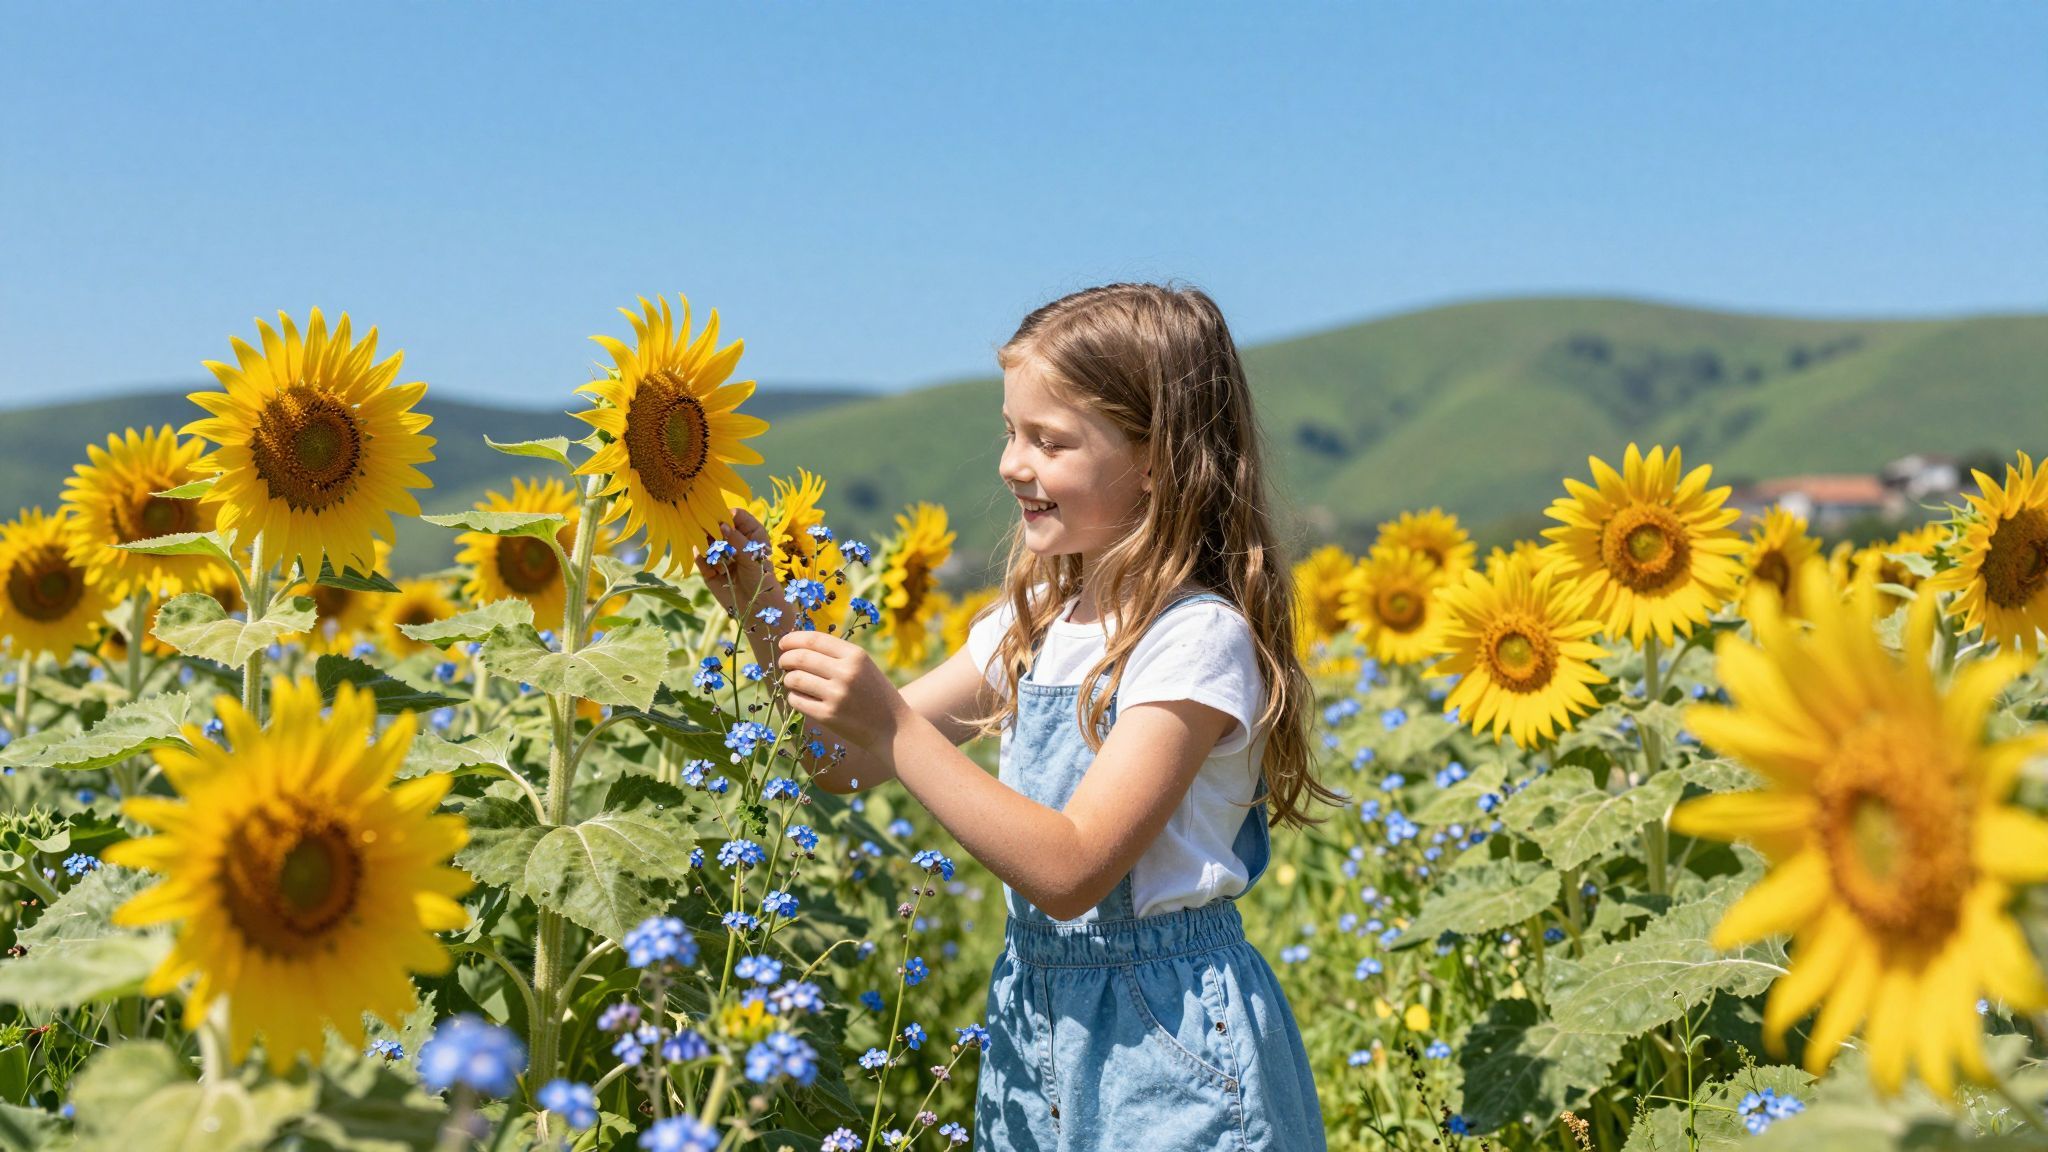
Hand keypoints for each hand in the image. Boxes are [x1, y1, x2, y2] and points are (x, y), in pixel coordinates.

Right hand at [696, 507, 787, 617]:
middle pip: (717, 524)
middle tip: (713, 539)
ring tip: (716, 557)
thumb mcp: (752, 556)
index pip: (736, 515)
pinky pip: (699, 557)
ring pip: (705, 539)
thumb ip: (737, 540)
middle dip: (712, 529)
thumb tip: (722, 525)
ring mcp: (720, 552)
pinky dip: (703, 560)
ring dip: (706, 545)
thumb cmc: (761, 579)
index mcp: (750, 532)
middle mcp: (733, 539)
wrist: (756, 607)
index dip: (727, 515)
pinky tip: (714, 570)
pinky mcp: (708, 567)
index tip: (721, 521)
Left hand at [777, 629, 906, 753]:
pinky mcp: (828, 715)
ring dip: (788, 678)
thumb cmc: (875, 694)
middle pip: (800, 657)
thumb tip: (797, 646)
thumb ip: (837, 655)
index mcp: (856, 656)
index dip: (793, 639)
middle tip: (783, 663)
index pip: (814, 639)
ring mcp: (836, 695)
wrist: (893, 729)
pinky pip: (797, 700)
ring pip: (795, 679)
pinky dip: (793, 697)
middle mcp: (846, 673)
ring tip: (792, 681)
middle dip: (785, 658)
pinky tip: (800, 697)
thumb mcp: (864, 666)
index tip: (784, 643)